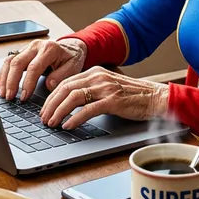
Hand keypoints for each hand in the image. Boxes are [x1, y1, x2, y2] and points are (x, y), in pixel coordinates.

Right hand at [0, 38, 86, 100]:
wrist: (72, 47)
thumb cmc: (72, 58)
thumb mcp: (73, 67)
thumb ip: (61, 76)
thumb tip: (49, 84)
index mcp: (49, 49)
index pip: (34, 67)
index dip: (27, 83)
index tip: (24, 97)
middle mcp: (36, 46)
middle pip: (18, 62)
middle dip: (11, 81)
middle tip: (9, 97)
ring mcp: (28, 48)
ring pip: (10, 61)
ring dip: (4, 78)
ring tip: (2, 94)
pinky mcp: (23, 52)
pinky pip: (9, 61)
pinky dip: (2, 73)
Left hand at [40, 67, 169, 130]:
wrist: (155, 97)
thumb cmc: (132, 96)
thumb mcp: (108, 87)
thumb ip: (91, 90)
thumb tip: (70, 103)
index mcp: (95, 72)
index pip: (66, 82)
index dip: (52, 96)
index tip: (45, 109)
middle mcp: (98, 77)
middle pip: (66, 88)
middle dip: (51, 104)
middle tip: (44, 118)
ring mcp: (105, 88)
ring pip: (73, 97)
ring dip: (59, 111)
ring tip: (52, 123)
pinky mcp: (113, 101)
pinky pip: (88, 109)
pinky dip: (75, 118)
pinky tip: (68, 126)